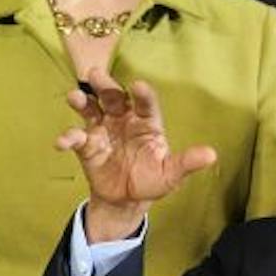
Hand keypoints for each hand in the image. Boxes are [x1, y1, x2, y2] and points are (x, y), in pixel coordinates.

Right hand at [57, 71, 218, 241]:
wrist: (126, 200)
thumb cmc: (152, 180)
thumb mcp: (171, 174)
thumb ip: (186, 162)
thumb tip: (211, 155)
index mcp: (147, 123)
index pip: (146, 104)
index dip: (143, 94)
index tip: (138, 85)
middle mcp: (124, 120)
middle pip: (114, 98)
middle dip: (106, 86)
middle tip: (97, 75)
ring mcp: (103, 130)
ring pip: (91, 109)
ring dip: (82, 101)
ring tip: (75, 97)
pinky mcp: (87, 145)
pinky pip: (76, 138)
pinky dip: (68, 138)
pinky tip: (63, 141)